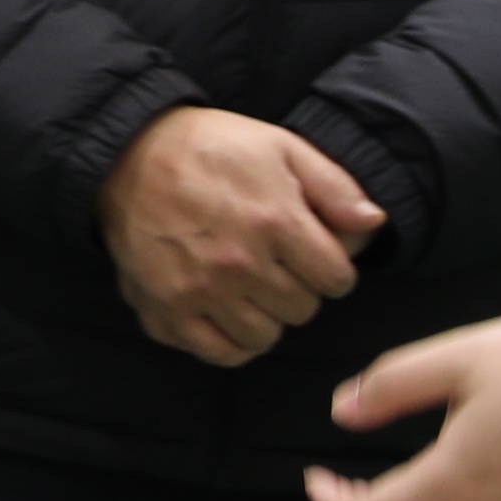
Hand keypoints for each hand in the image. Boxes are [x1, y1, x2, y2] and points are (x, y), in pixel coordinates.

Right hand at [97, 107, 387, 365]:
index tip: (310, 252)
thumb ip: (334, 187)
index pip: (338, 280)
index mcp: (275, 221)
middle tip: (274, 262)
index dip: (330, 266)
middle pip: (303, 310)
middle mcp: (240, 262)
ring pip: (266, 337)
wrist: (126, 154)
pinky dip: (231, 342)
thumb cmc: (210, 147)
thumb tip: (374, 224)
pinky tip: (227, 313)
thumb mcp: (280, 147)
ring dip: (265, 316)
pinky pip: (220, 353)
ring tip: (247, 286)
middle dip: (298, 288)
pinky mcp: (168, 309)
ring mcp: (201, 290)